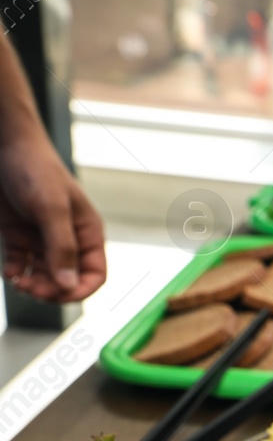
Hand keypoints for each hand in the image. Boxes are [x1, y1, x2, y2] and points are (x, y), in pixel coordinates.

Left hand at [0, 127, 106, 302]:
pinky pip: (22, 264)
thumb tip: (67, 284)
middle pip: (67, 279)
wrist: (5, 146)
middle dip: (51, 289)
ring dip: (33, 284)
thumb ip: (61, 248)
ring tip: (18, 281)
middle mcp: (67, 239)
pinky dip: (15, 272)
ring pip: (44, 276)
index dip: (80, 290)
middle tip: (32, 288)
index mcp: (87, 233)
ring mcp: (42, 238)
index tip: (59, 294)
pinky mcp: (19, 236)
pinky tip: (10, 271)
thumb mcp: (51, 209)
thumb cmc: (35, 170)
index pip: (95, 274)